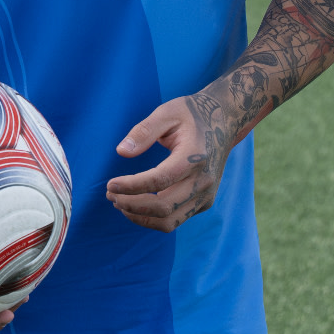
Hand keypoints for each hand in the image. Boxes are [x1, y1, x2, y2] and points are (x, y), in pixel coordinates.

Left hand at [104, 93, 229, 232]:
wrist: (224, 122)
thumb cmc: (190, 114)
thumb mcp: (166, 112)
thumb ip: (143, 131)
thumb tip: (121, 152)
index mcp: (195, 156)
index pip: (159, 180)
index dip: (132, 186)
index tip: (110, 184)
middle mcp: (204, 180)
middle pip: (163, 206)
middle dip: (132, 204)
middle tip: (110, 195)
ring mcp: (206, 194)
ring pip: (169, 221)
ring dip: (140, 217)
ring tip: (119, 203)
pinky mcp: (204, 202)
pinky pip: (176, 219)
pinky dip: (152, 218)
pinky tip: (135, 205)